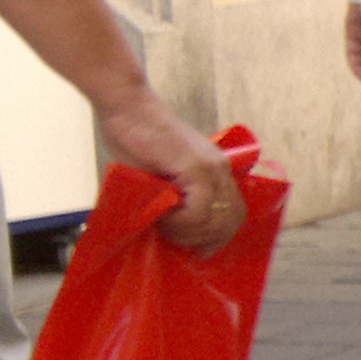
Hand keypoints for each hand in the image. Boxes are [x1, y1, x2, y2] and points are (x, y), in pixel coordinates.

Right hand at [94, 95, 245, 254]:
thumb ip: (173, 197)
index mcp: (216, 171)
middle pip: (231, 219)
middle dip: (205, 240)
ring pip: (216, 217)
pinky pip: (200, 208)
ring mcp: (210, 167)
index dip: (220, 236)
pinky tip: (163, 217)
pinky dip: (182, 221)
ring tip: (166, 227)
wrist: (126, 107)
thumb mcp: (159, 175)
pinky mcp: (194, 166)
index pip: (235, 213)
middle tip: (178, 241)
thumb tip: (172, 230)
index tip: (201, 252)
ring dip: (190, 232)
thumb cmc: (135, 140)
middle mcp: (220, 169)